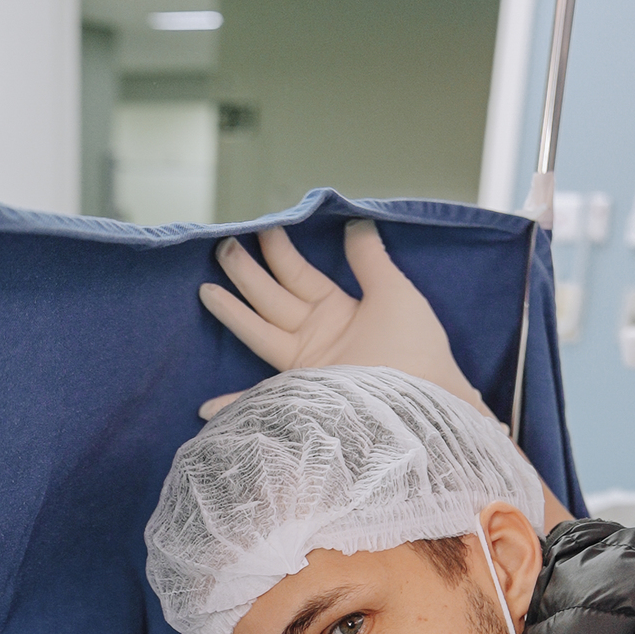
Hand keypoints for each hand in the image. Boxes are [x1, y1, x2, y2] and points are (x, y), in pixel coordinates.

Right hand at [199, 220, 488, 420]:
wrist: (427, 402)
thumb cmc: (418, 348)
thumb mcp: (395, 293)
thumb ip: (371, 260)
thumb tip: (357, 224)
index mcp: (340, 313)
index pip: (301, 277)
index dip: (280, 253)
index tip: (263, 229)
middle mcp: (318, 339)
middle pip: (273, 299)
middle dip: (247, 273)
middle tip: (222, 246)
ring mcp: (307, 369)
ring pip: (261, 331)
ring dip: (234, 312)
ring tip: (206, 287)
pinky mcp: (303, 398)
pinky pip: (262, 403)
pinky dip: (234, 408)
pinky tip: (207, 409)